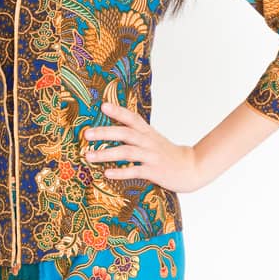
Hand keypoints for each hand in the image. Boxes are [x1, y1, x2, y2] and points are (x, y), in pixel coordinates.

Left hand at [83, 97, 205, 191]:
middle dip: (104, 132)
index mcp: (148, 133)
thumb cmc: (167, 154)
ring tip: (89, 156)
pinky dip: (120, 172)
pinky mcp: (154, 171)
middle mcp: (148, 142)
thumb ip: (137, 134)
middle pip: (125, 133)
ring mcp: (151, 156)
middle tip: (86, 134)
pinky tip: (107, 173)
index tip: (103, 106)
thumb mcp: (153, 140)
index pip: (132, 118)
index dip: (118, 111)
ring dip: (106, 154)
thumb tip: (114, 130)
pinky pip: (135, 171)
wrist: (192, 167)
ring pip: (126, 152)